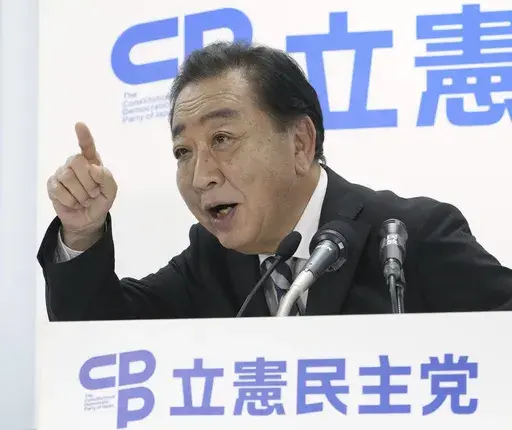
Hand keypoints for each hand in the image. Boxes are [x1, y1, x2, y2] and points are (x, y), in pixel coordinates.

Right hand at [47, 122, 116, 248]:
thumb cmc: (100, 201)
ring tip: (84, 200)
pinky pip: (59, 190)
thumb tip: (94, 168)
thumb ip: (107, 178)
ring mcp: (62, 173)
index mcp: (92, 162)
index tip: (79, 125)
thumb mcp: (111, 192)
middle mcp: (75, 164)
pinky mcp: (52, 186)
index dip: (83, 136)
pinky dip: (71, 201)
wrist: (88, 220)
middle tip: (94, 193)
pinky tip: (74, 203)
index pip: (87, 146)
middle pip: (77, 161)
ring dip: (81, 194)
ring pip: (68, 177)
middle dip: (88, 182)